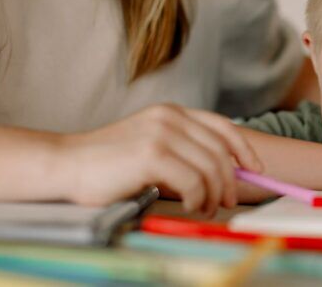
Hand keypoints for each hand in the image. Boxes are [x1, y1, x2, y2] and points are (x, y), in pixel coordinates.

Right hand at [58, 104, 261, 214]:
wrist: (66, 164)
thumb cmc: (109, 162)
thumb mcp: (152, 143)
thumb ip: (184, 148)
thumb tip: (224, 171)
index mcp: (173, 112)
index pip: (222, 127)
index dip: (244, 148)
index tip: (255, 169)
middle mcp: (171, 117)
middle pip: (220, 151)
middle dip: (229, 181)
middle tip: (226, 202)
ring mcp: (162, 133)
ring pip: (211, 168)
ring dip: (213, 195)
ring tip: (204, 209)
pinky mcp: (152, 154)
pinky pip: (194, 182)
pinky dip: (198, 199)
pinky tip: (190, 206)